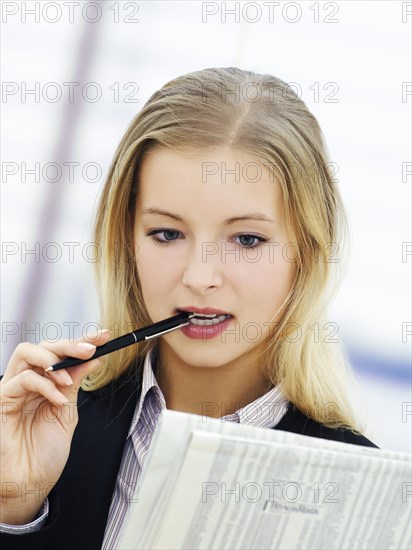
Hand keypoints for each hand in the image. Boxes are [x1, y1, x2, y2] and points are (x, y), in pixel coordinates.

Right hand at [0, 330, 110, 524]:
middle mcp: (28, 381)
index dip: (82, 341)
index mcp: (45, 382)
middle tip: (90, 349)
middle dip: (69, 344)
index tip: (104, 336)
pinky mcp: (3, 401)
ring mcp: (14, 389)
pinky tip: (58, 399)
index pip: (62, 353)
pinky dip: (44, 386)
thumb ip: (76, 384)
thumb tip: (93, 359)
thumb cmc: (46, 452)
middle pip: (43, 345)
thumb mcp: (68, 411)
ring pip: (26, 352)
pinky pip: (21, 380)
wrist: (31, 482)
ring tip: (69, 378)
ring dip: (53, 360)